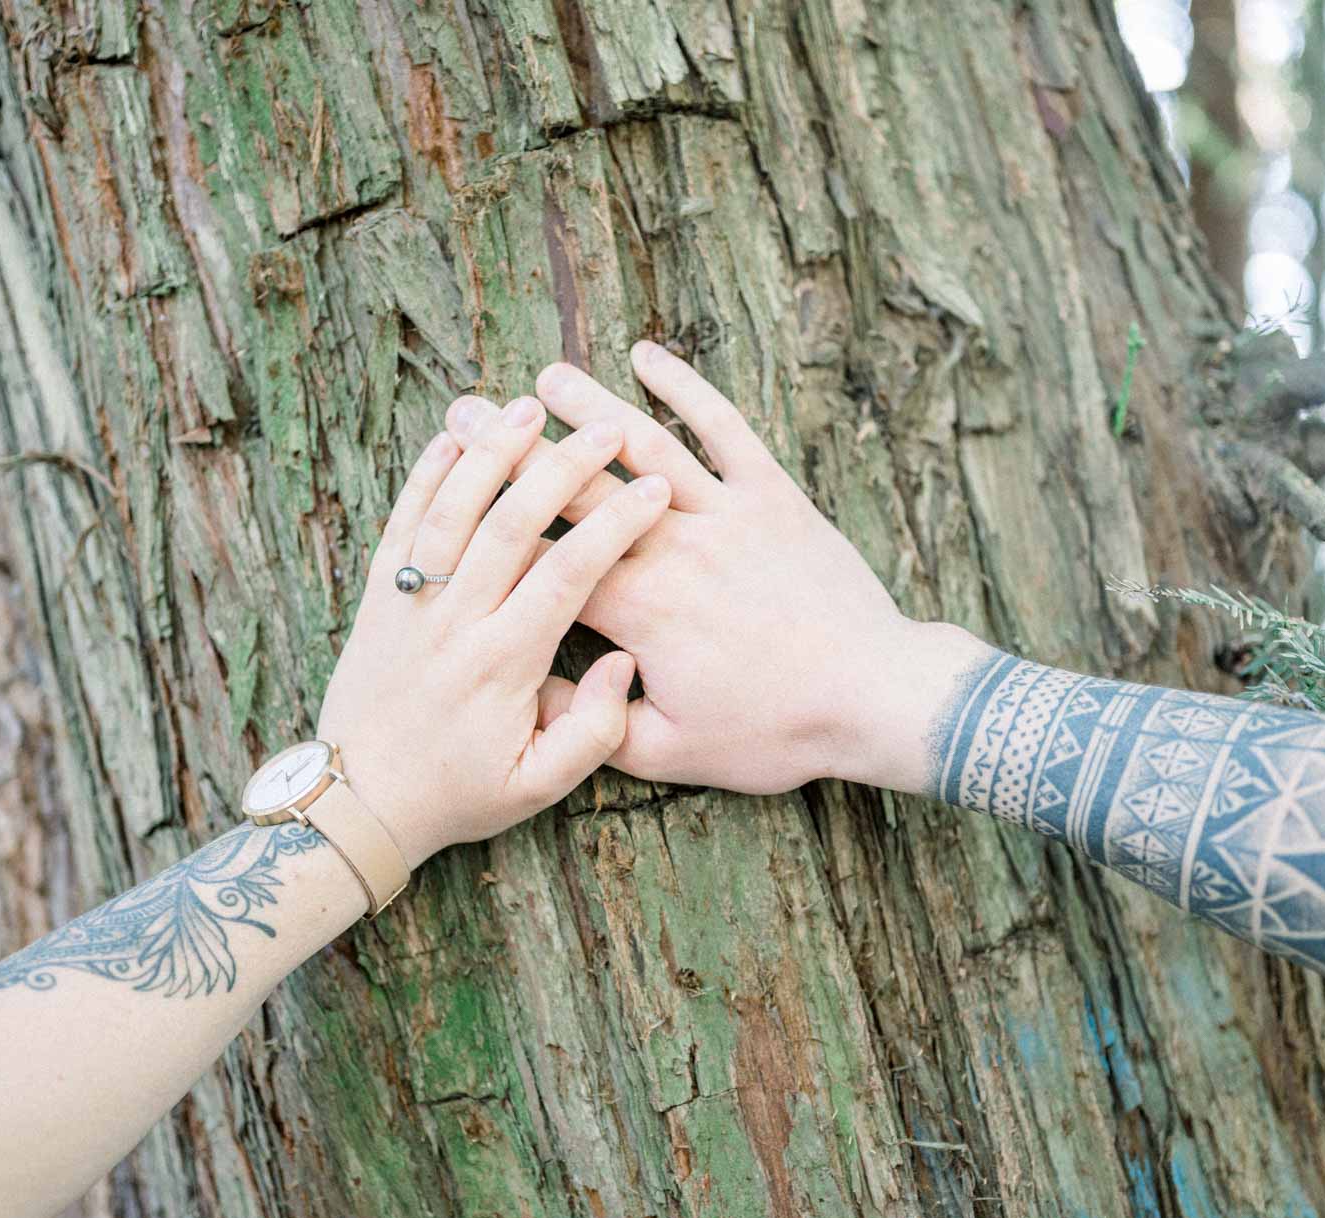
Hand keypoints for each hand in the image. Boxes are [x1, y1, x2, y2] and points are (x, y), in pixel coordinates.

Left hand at [315, 396, 671, 866]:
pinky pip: (401, 521)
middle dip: (562, 468)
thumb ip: (594, 731)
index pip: (567, 574)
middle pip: (511, 523)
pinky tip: (454, 435)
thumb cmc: (457, 793)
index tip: (654, 490)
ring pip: (451, 509)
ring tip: (529, 407)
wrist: (358, 801)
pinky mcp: (377, 595)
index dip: (613, 525)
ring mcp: (409, 603)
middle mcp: (454, 622)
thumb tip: (624, 663)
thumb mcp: (539, 786)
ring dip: (491, 453)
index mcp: (503, 663)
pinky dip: (424, 474)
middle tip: (604, 430)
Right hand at [446, 345, 989, 794]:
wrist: (874, 698)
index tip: (450, 487)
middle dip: (518, 449)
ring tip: (545, 377)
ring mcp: (726, 514)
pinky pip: (725, 430)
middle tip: (471, 410)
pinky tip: (648, 356)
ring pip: (644, 445)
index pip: (546, 559)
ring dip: (591, 407)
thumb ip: (596, 725)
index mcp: (639, 611)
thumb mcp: (674, 753)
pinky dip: (687, 389)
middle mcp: (673, 548)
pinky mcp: (774, 497)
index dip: (492, 521)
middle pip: (579, 488)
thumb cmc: (776, 732)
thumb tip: (537, 694)